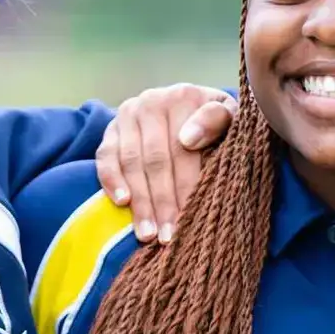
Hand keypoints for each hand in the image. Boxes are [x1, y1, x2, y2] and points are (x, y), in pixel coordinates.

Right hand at [95, 84, 236, 243]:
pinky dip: (111, 180)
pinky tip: (122, 203)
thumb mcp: (229, 117)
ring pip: (131, 163)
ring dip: (140, 201)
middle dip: (163, 202)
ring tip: (148, 234)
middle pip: (156, 160)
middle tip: (169, 236)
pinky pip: (105, 157)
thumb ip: (218, 121)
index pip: (182, 149)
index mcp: (183, 97)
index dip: (187, 185)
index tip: (191, 216)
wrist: (187, 106)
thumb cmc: (215, 122)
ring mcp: (128, 114)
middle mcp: (152, 101)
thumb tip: (189, 139)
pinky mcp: (110, 129)